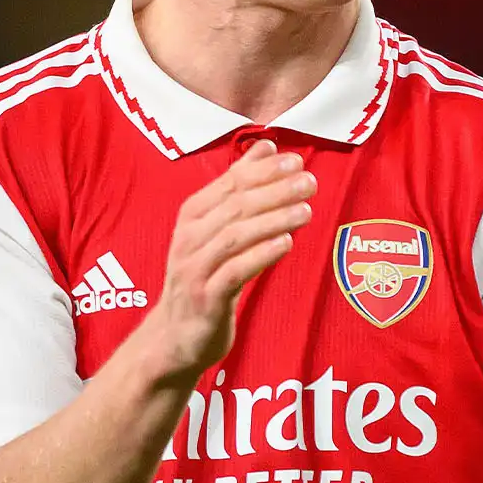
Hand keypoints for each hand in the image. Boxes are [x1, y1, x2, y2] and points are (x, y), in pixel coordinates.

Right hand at [145, 140, 315, 386]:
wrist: (174, 336)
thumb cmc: (203, 275)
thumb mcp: (215, 229)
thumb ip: (239, 189)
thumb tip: (267, 146)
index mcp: (192, 216)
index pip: (229, 184)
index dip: (262, 170)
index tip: (294, 160)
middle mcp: (189, 238)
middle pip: (234, 207)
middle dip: (274, 191)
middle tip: (308, 181)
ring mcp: (195, 269)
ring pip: (235, 236)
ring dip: (272, 220)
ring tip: (305, 210)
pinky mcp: (205, 299)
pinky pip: (234, 272)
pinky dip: (261, 255)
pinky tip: (286, 244)